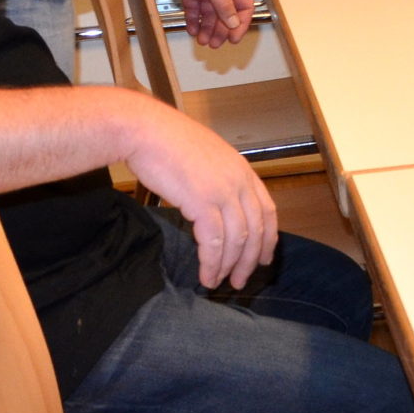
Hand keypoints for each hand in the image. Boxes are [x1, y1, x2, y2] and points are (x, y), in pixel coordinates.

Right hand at [121, 108, 278, 288]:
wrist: (145, 130)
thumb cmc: (167, 142)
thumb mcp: (206, 157)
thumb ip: (218, 178)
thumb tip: (217, 203)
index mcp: (243, 170)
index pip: (267, 210)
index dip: (268, 238)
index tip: (263, 258)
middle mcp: (239, 181)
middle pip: (256, 230)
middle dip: (249, 260)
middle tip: (240, 281)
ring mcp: (223, 191)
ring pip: (237, 240)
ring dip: (229, 266)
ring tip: (218, 282)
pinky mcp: (202, 201)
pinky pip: (214, 242)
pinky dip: (212, 263)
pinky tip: (205, 275)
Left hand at [157, 0, 254, 46]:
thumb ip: (225, 5)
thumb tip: (234, 22)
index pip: (244, 7)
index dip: (240, 23)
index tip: (234, 37)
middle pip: (226, 13)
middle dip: (221, 29)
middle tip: (215, 43)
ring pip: (209, 14)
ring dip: (207, 27)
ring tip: (203, 40)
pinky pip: (195, 10)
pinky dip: (194, 20)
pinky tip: (193, 29)